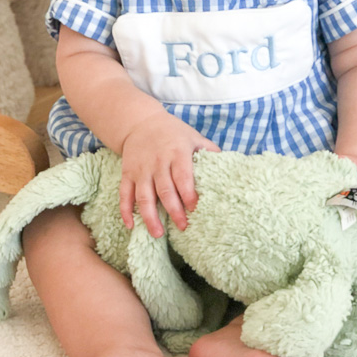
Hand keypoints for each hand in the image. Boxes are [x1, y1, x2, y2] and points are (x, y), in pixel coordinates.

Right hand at [119, 114, 219, 237]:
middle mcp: (158, 162)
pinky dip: (126, 210)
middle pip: (165, 190)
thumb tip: (231, 166)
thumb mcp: (193, 136)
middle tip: (183, 227)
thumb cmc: (172, 132)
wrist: (140, 122)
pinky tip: (132, 225)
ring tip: (158, 234)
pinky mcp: (127, 174)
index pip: (183, 176)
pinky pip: (125, 194)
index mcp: (177, 153)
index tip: (196, 209)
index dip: (189, 194)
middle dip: (174, 210)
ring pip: (144, 196)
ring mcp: (141, 169)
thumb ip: (209, 151)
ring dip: (150, 216)